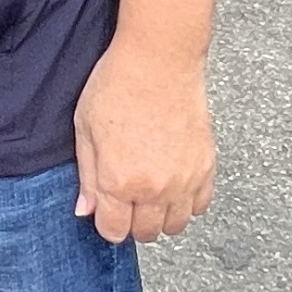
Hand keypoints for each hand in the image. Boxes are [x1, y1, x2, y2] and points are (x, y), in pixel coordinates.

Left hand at [72, 38, 215, 242]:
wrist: (159, 59)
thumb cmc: (118, 84)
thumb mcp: (85, 127)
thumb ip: (87, 175)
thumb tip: (86, 209)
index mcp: (118, 180)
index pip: (114, 231)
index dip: (106, 222)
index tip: (106, 209)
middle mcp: (154, 188)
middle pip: (145, 233)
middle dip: (132, 221)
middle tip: (127, 199)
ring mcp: (184, 180)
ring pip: (176, 226)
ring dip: (161, 216)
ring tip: (151, 192)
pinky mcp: (206, 167)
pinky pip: (201, 205)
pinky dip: (188, 202)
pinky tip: (174, 183)